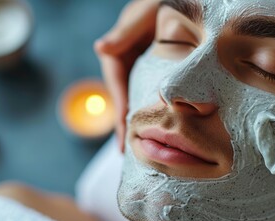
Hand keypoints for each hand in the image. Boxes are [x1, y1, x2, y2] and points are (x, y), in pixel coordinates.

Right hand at [95, 0, 159, 151]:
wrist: (174, 1)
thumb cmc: (159, 3)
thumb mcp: (143, 15)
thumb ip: (124, 32)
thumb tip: (101, 48)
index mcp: (118, 51)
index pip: (117, 85)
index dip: (120, 110)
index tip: (124, 134)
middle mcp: (124, 60)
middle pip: (123, 96)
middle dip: (125, 123)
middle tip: (129, 152)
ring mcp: (137, 65)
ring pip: (134, 96)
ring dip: (136, 119)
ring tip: (140, 145)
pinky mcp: (150, 68)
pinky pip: (147, 90)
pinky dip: (149, 107)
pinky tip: (156, 123)